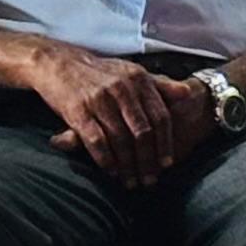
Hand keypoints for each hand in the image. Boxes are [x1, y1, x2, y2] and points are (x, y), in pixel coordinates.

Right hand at [29, 44, 205, 188]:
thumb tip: (188, 93)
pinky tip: (110, 172)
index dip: (165, 143)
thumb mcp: (131, 73)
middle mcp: (122, 88)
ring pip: (121, 140)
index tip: (166, 164)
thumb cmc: (98, 73)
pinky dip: (105, 160)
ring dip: (127, 165)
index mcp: (138, 79)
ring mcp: (99, 99)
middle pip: (143, 132)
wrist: (58, 63)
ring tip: (130, 182)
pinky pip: (97, 141)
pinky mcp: (78, 110)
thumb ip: (160, 85)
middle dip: (147, 161)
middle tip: (150, 180)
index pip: (160, 116)